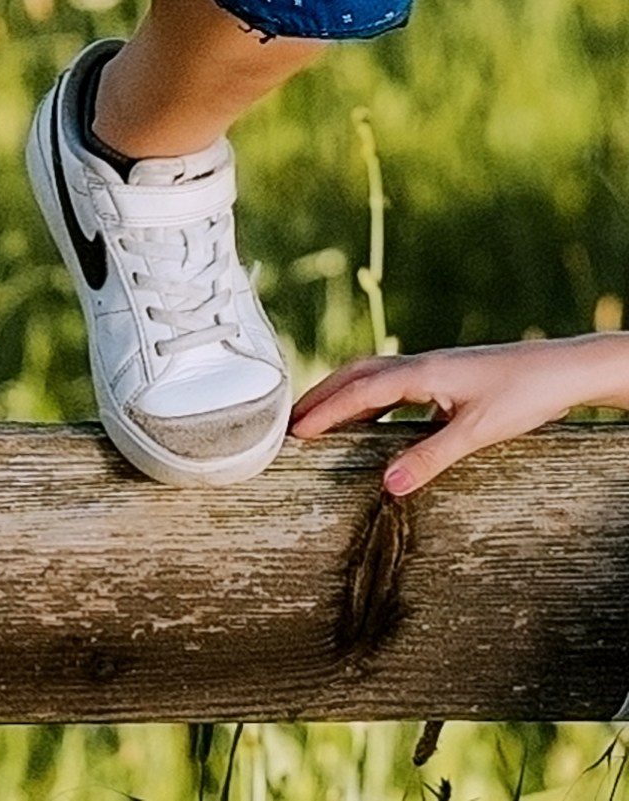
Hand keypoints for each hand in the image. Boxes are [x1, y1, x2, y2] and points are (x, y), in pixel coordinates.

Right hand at [290, 336, 628, 493]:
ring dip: (343, 395)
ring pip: (373, 376)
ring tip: (319, 418)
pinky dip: (370, 399)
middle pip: (355, 375)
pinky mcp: (445, 376)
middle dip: (321, 397)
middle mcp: (420, 364)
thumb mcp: (476, 432)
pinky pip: (393, 384)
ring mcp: (432, 368)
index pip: (359, 391)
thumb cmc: (523, 395)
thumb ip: (430, 457)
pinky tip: (374, 420)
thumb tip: (388, 485)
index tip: (294, 430)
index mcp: (421, 372)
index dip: (324, 410)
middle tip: (290, 423)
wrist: (560, 370)